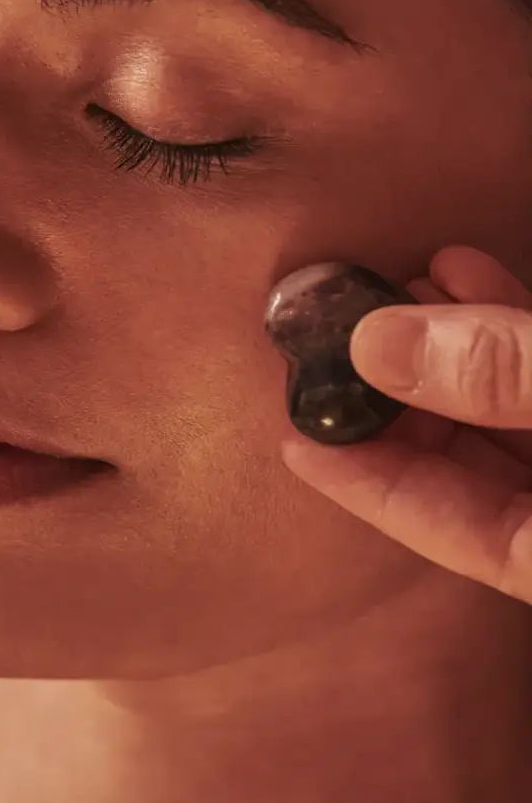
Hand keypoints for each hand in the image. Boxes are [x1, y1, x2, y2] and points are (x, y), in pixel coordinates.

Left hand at [282, 246, 531, 601]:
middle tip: (342, 334)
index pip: (453, 533)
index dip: (366, 484)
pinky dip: (510, 322)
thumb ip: (506, 375)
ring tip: (395, 282)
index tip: (292, 437)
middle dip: (402, 394)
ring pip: (511, 412)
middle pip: (475, 472)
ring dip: (451, 342)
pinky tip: (460, 268)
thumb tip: (374, 347)